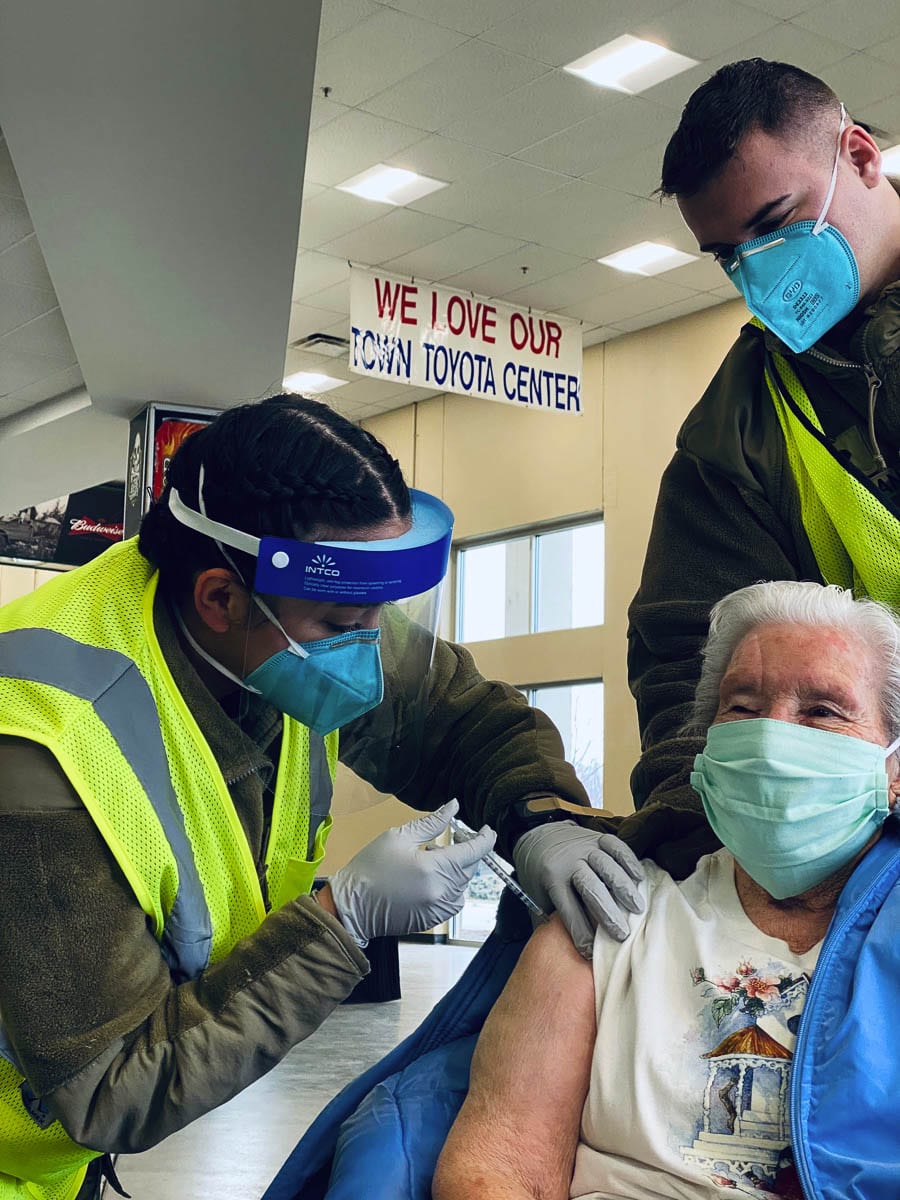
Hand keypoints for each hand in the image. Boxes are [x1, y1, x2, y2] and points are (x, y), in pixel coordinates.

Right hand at [328, 800, 495, 945]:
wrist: (351, 907)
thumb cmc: (370, 869)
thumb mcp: (399, 836)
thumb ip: (432, 823)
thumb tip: (453, 806)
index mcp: (436, 870)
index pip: (475, 853)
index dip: (485, 838)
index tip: (486, 829)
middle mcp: (442, 893)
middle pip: (470, 867)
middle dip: (466, 850)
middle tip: (451, 837)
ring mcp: (438, 910)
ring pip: (463, 884)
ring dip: (456, 868)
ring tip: (431, 858)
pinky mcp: (433, 920)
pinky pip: (452, 899)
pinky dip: (448, 885)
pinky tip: (428, 876)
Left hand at [513, 821, 643, 956]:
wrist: (538, 834)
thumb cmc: (540, 873)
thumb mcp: (535, 895)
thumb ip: (547, 919)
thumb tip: (559, 952)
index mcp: (551, 878)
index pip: (567, 907)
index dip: (580, 930)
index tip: (592, 951)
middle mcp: (569, 861)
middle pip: (590, 888)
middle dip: (607, 912)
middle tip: (622, 934)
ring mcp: (584, 847)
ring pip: (606, 867)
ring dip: (623, 888)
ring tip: (637, 909)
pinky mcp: (597, 837)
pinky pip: (615, 846)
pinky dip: (629, 861)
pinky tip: (639, 878)